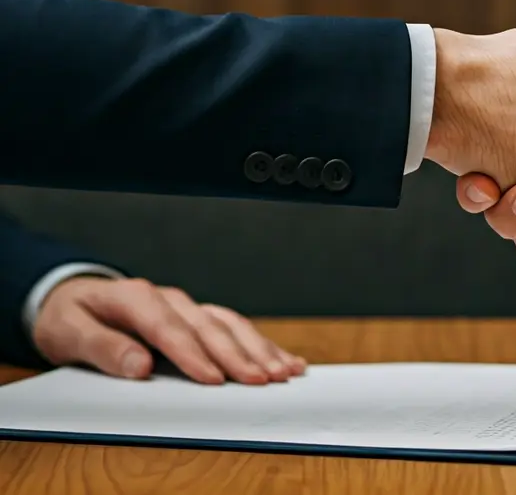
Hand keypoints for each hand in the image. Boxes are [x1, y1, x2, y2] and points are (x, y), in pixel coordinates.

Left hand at [33, 276, 305, 384]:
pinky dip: (262, 345)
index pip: (169, 327)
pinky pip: (236, 328)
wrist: (73, 299)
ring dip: (258, 349)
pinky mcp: (199, 318)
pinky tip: (285, 359)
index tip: (212, 379)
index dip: (192, 354)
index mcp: (136, 297)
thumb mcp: (69, 332)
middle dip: (238, 354)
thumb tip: (140, 365)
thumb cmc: (71, 317)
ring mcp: (188, 306)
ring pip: (231, 324)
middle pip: (209, 326)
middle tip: (260, 380)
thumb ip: (103, 348)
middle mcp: (170, 299)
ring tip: (282, 371)